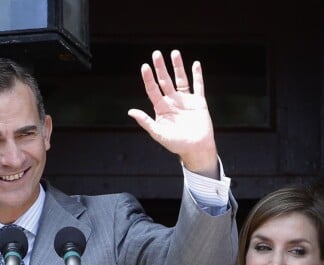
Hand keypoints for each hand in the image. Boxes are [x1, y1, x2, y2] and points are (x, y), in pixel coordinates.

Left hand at [128, 49, 217, 176]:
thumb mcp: (158, 133)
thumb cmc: (175, 144)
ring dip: (177, 66)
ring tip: (174, 53)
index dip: (148, 79)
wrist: (195, 148)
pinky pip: (198, 85)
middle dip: (160, 67)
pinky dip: (197, 75)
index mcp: (161, 108)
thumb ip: (145, 121)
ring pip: (180, 79)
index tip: (145, 67)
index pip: (153, 90)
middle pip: (164, 81)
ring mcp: (185, 100)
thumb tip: (130, 111)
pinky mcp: (198, 102)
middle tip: (156, 53)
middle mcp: (172, 102)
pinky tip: (195, 64)